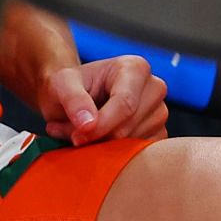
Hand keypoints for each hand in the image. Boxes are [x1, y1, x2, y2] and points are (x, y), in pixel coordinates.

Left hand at [37, 56, 167, 146]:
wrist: (74, 98)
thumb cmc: (68, 86)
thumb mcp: (61, 84)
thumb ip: (73, 100)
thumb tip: (88, 124)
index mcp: (134, 67)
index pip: (124, 103)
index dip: (100, 125)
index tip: (77, 137)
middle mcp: (154, 88)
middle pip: (130, 124)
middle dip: (99, 135)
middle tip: (73, 134)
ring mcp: (160, 111)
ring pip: (136, 142)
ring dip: (105, 145)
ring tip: (84, 132)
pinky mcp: (160, 133)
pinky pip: (141, 153)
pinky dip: (118, 153)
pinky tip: (100, 140)